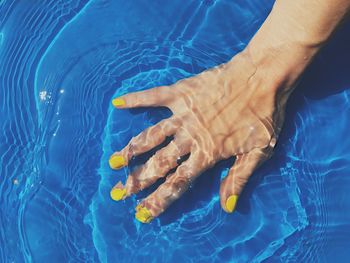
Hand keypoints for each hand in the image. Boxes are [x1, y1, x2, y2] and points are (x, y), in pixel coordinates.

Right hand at [108, 50, 291, 222]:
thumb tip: (226, 207)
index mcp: (208, 153)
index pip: (178, 183)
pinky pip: (153, 96)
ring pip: (152, 135)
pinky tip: (118, 103)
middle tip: (117, 192)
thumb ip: (238, 178)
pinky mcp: (181, 92)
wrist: (265, 77)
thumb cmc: (265, 115)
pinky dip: (135, 99)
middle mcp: (190, 137)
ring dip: (131, 150)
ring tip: (113, 162)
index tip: (141, 213)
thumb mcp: (260, 152)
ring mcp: (183, 114)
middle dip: (137, 180)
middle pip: (159, 163)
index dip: (158, 200)